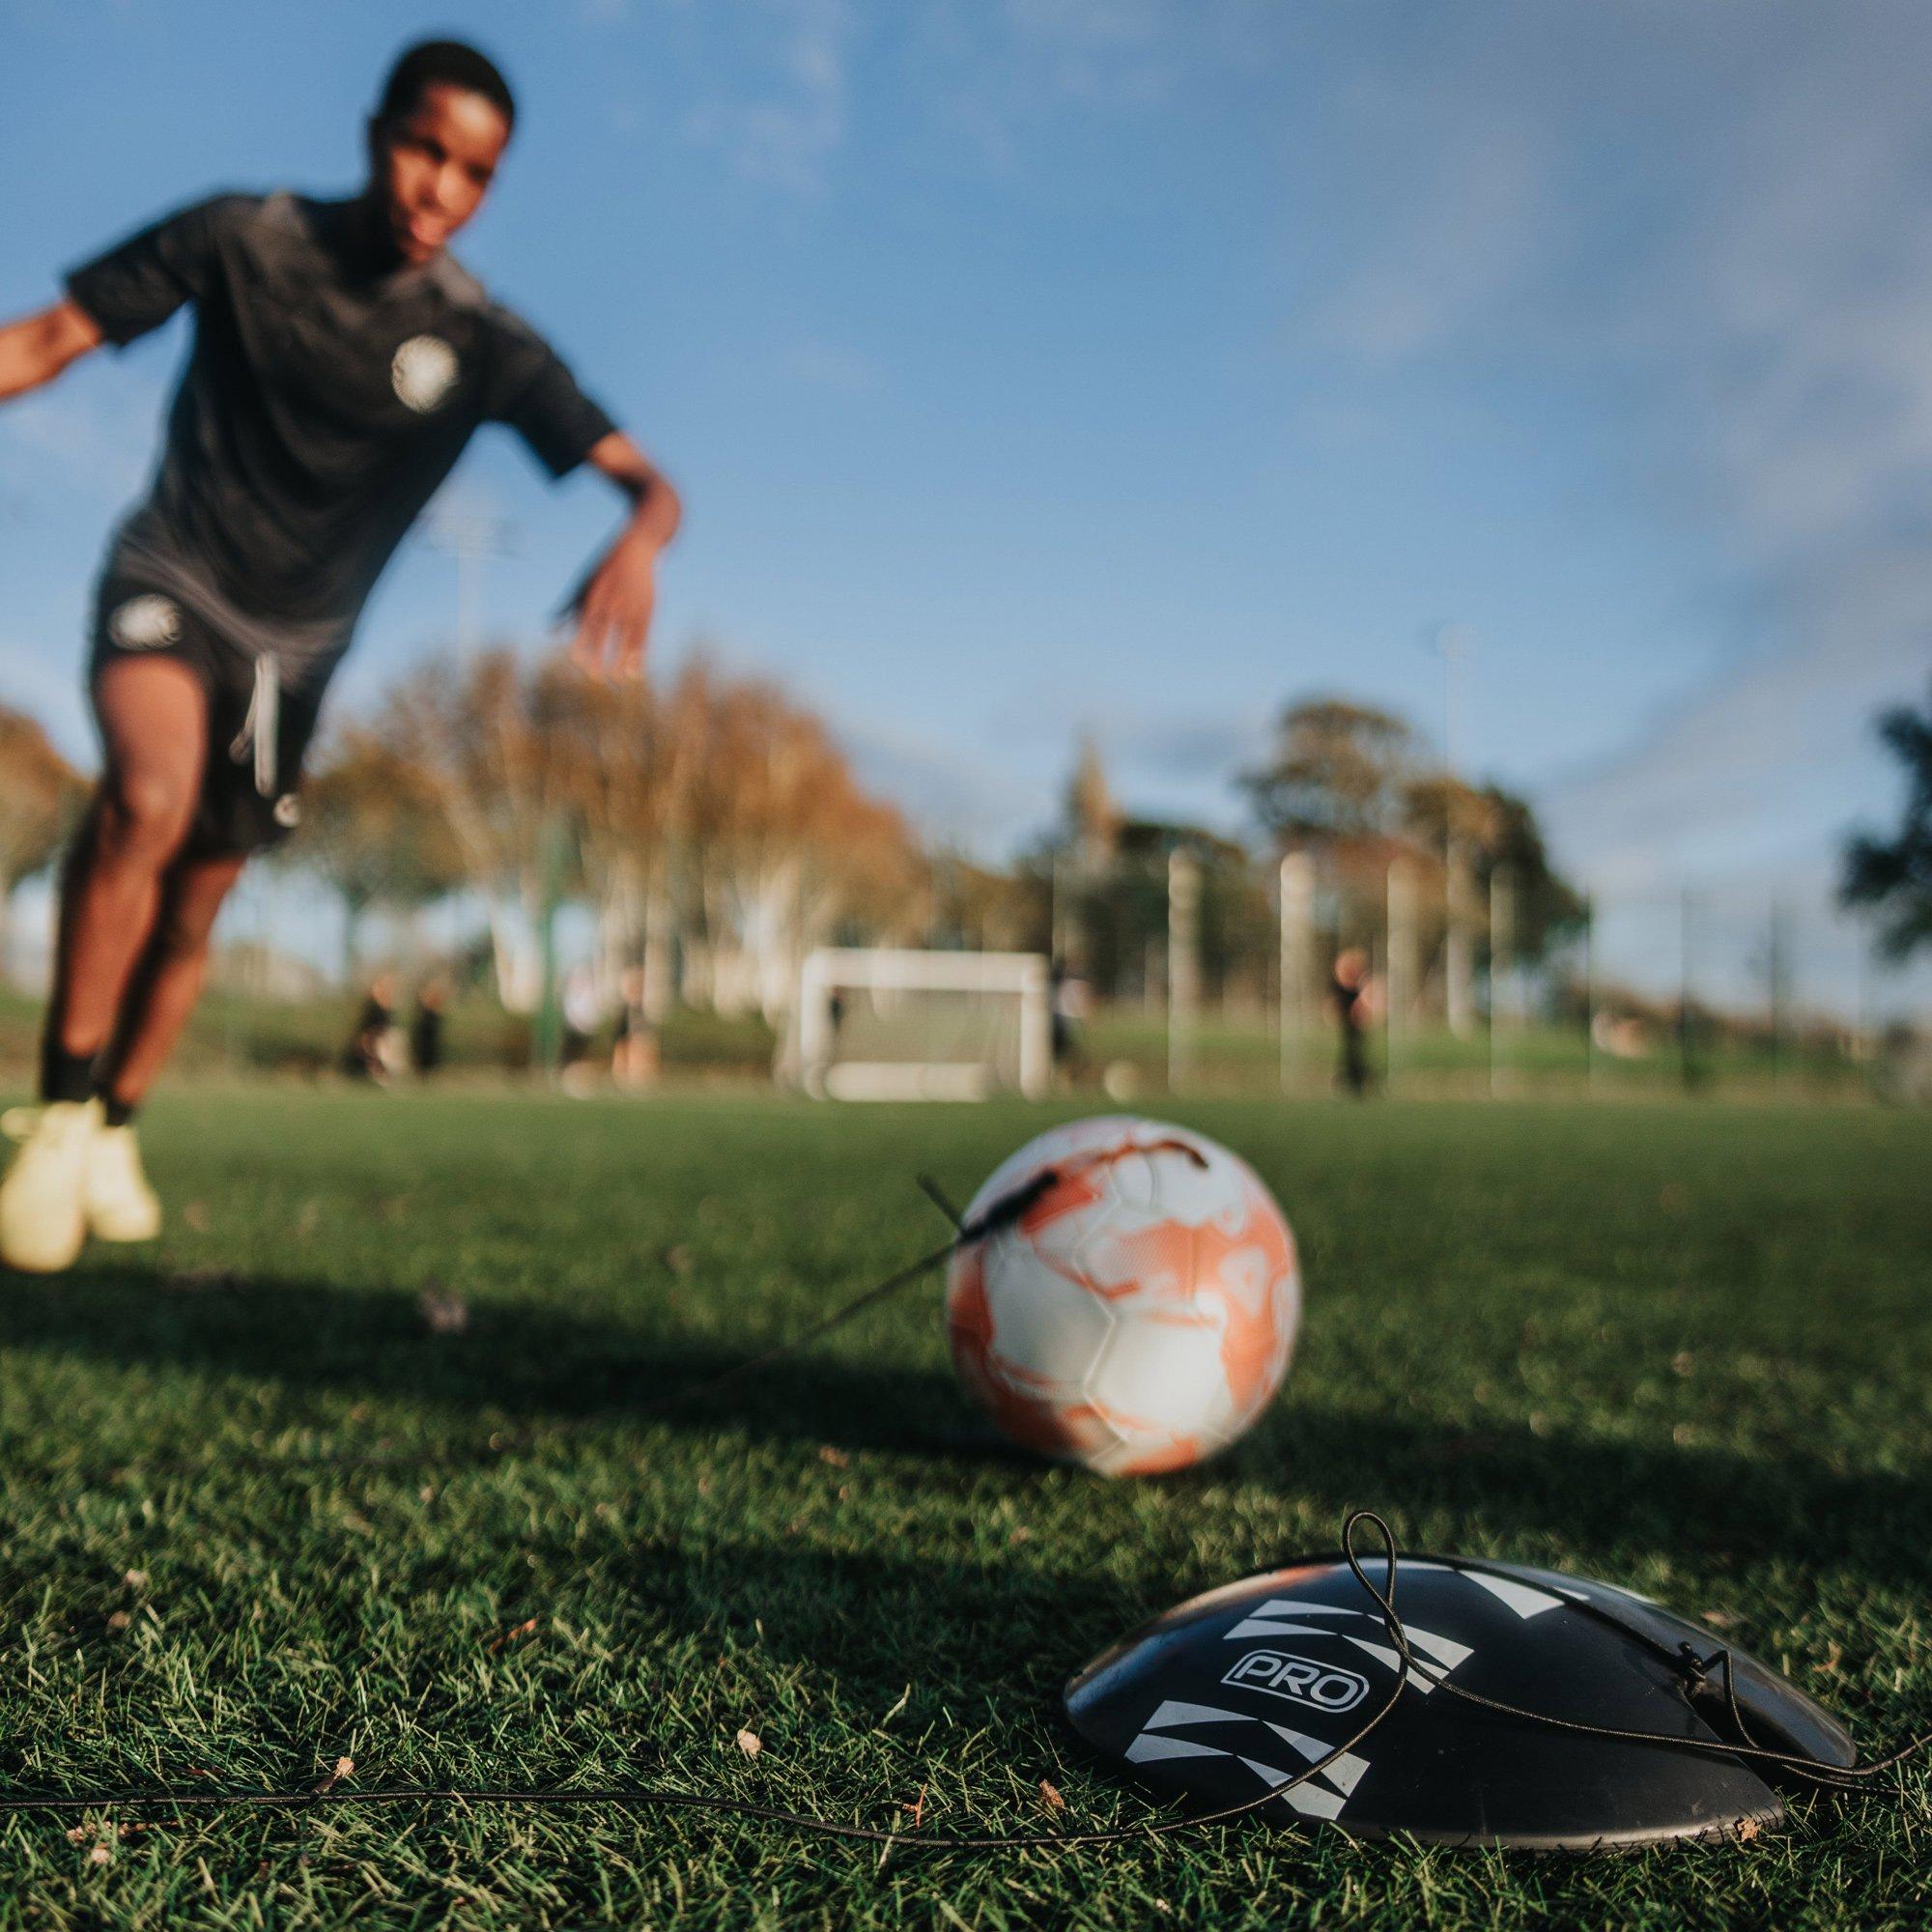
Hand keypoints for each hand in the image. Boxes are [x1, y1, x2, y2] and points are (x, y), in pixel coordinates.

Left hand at [568, 531, 658, 679]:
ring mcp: (633, 606)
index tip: (576, 662)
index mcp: (595, 595)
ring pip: (626, 638)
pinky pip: (643, 636)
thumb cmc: (605, 568)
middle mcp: (614, 601)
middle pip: (605, 633)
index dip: (582, 642)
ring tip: (617, 681)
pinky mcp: (648, 609)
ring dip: (621, 660)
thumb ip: (568, 609)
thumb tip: (550, 632)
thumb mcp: (583, 584)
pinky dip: (639, 654)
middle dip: (600, 656)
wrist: (638, 547)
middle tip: (594, 679)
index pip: (586, 623)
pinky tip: (636, 671)